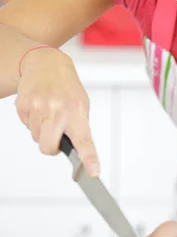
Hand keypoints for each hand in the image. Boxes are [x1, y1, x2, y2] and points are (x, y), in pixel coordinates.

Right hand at [15, 47, 99, 175]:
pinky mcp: (23, 105)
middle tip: (55, 136)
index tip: (94, 173)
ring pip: (36, 138)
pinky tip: (38, 106)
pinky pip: (26, 126)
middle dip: (50, 147)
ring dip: (42, 131)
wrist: (46, 63)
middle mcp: (57, 111)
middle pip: (48, 147)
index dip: (89, 159)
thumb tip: (77, 151)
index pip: (84, 141)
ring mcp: (39, 108)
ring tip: (48, 111)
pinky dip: (32, 121)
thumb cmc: (67, 87)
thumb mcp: (81, 104)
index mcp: (76, 112)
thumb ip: (78, 127)